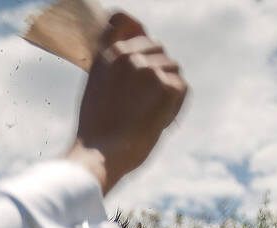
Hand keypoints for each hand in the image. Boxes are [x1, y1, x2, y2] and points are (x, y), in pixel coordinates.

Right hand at [69, 11, 187, 192]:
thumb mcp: (95, 88)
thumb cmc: (96, 131)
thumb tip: (135, 54)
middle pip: (157, 48)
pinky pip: (181, 88)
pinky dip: (175, 106)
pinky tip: (158, 122)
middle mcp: (127, 55)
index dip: (135, 33)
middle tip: (144, 102)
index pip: (124, 21)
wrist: (99, 156)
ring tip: (148, 114)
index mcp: (106, 54)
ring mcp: (148, 69)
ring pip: (172, 67)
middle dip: (156, 71)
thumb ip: (112, 66)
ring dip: (167, 89)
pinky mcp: (166, 86)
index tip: (139, 45)